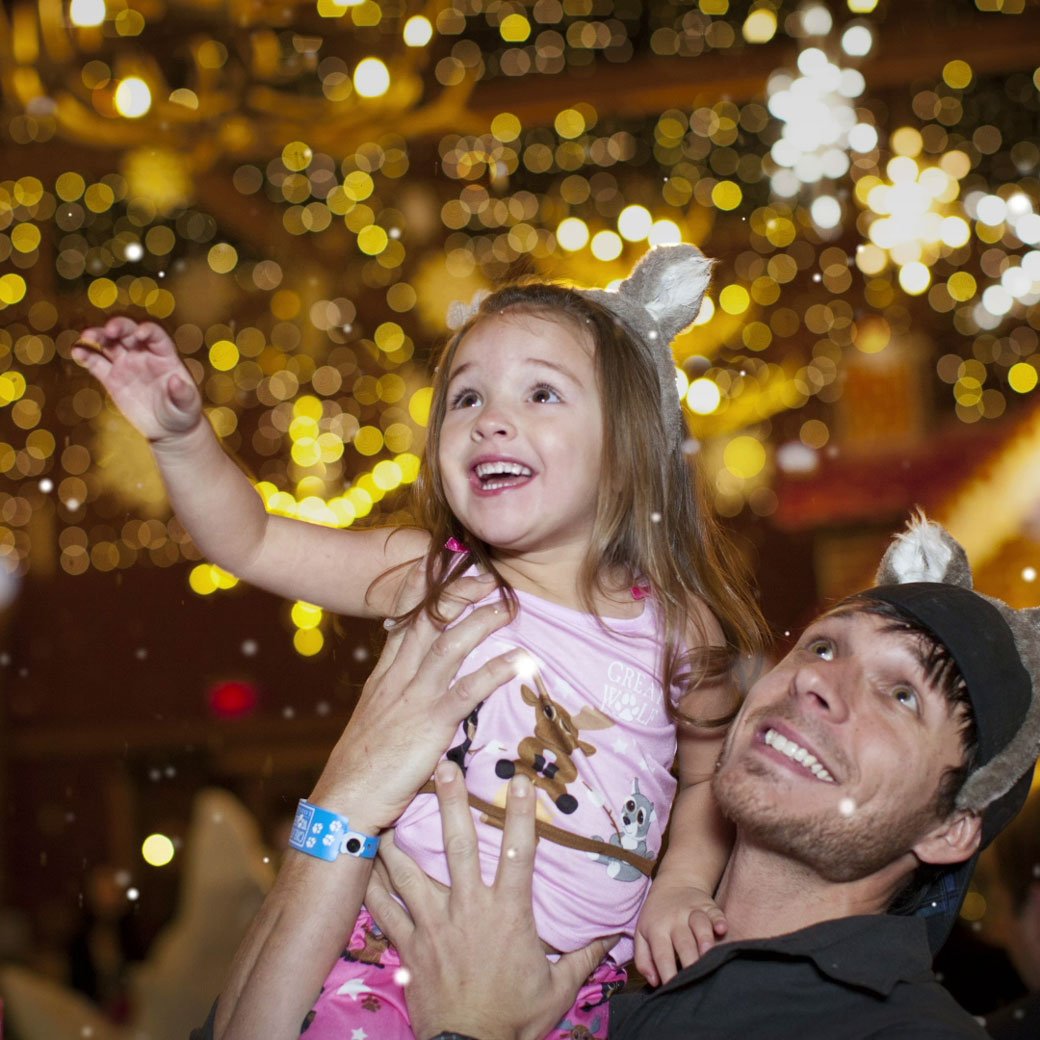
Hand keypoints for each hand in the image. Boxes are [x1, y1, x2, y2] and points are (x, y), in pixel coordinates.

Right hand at [72, 317, 201, 440]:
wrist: (168, 429)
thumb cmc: (183, 413)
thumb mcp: (188, 406)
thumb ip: (184, 394)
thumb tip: (177, 381)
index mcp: (165, 356)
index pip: (156, 336)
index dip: (148, 330)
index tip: (140, 332)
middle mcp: (143, 354)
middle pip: (129, 333)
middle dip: (119, 327)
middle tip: (109, 330)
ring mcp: (126, 364)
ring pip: (109, 343)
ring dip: (97, 336)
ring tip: (86, 336)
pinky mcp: (111, 378)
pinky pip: (96, 363)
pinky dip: (85, 355)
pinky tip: (77, 352)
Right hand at [309, 571, 518, 831]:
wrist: (343, 801)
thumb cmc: (362, 767)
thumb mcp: (376, 720)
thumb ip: (397, 695)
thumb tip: (418, 683)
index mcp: (385, 675)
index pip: (406, 619)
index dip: (427, 590)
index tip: (448, 566)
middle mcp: (398, 678)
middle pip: (429, 620)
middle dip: (459, 591)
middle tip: (489, 574)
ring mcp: (413, 699)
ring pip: (449, 645)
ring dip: (481, 621)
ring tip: (509, 605)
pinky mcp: (429, 725)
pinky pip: (467, 691)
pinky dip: (495, 672)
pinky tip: (519, 662)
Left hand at [367, 762, 612, 1039]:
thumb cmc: (515, 1018)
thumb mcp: (558, 988)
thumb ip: (583, 957)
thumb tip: (613, 935)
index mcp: (508, 913)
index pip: (519, 852)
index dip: (520, 813)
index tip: (519, 778)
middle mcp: (469, 908)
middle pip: (459, 845)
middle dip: (451, 803)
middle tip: (444, 767)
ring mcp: (434, 924)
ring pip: (411, 871)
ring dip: (400, 837)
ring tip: (387, 806)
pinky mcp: (409, 945)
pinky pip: (384, 909)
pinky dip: (371, 885)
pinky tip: (360, 862)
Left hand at [633, 875, 726, 985]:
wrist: (674, 885)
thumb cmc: (657, 917)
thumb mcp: (642, 934)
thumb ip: (643, 959)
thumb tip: (654, 982)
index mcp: (657, 929)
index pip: (661, 954)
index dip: (667, 972)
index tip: (672, 988)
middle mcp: (675, 920)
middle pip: (683, 942)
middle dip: (689, 961)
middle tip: (694, 979)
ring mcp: (692, 911)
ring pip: (700, 925)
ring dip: (704, 939)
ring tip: (708, 955)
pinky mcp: (709, 906)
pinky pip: (716, 913)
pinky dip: (720, 920)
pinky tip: (722, 929)